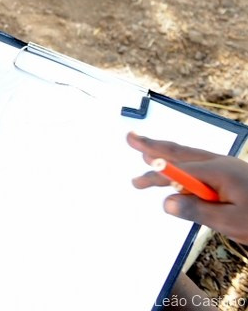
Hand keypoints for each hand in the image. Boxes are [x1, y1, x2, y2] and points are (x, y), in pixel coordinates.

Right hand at [127, 132, 247, 243]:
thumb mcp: (231, 221)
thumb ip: (197, 211)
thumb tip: (166, 203)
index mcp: (218, 171)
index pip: (179, 172)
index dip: (157, 176)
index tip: (138, 182)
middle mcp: (218, 162)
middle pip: (179, 151)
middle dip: (152, 147)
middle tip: (129, 138)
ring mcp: (224, 165)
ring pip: (187, 153)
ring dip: (163, 150)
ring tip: (143, 148)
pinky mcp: (229, 172)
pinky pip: (197, 160)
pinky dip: (179, 158)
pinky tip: (173, 164)